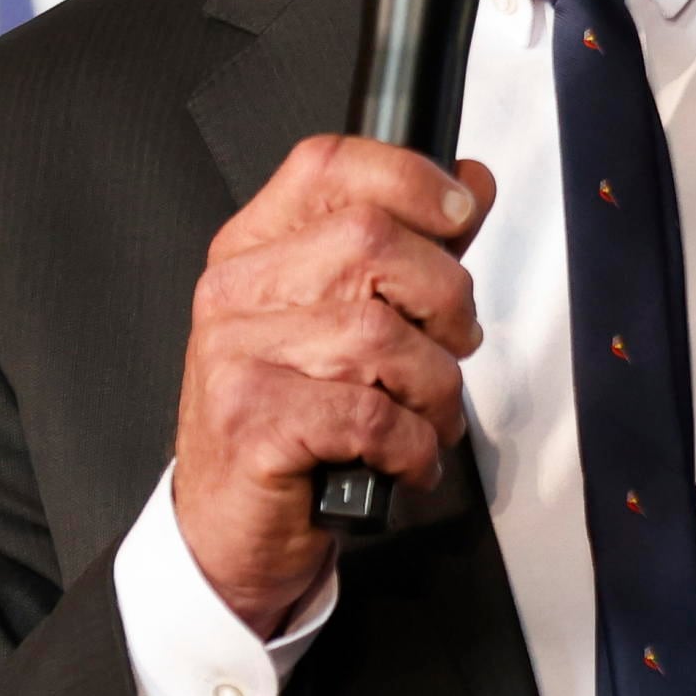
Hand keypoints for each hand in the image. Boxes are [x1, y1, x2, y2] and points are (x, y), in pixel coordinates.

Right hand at [174, 136, 496, 631]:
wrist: (226, 528)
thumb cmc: (288, 423)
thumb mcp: (337, 323)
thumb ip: (403, 253)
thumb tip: (469, 186)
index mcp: (253, 250)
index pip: (328, 166)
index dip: (409, 178)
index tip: (458, 214)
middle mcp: (236, 292)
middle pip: (371, 243)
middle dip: (444, 299)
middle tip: (451, 344)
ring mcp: (236, 355)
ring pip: (381, 337)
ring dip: (434, 388)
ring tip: (426, 416)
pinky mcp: (253, 422)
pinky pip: (370, 416)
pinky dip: (411, 445)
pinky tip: (403, 458)